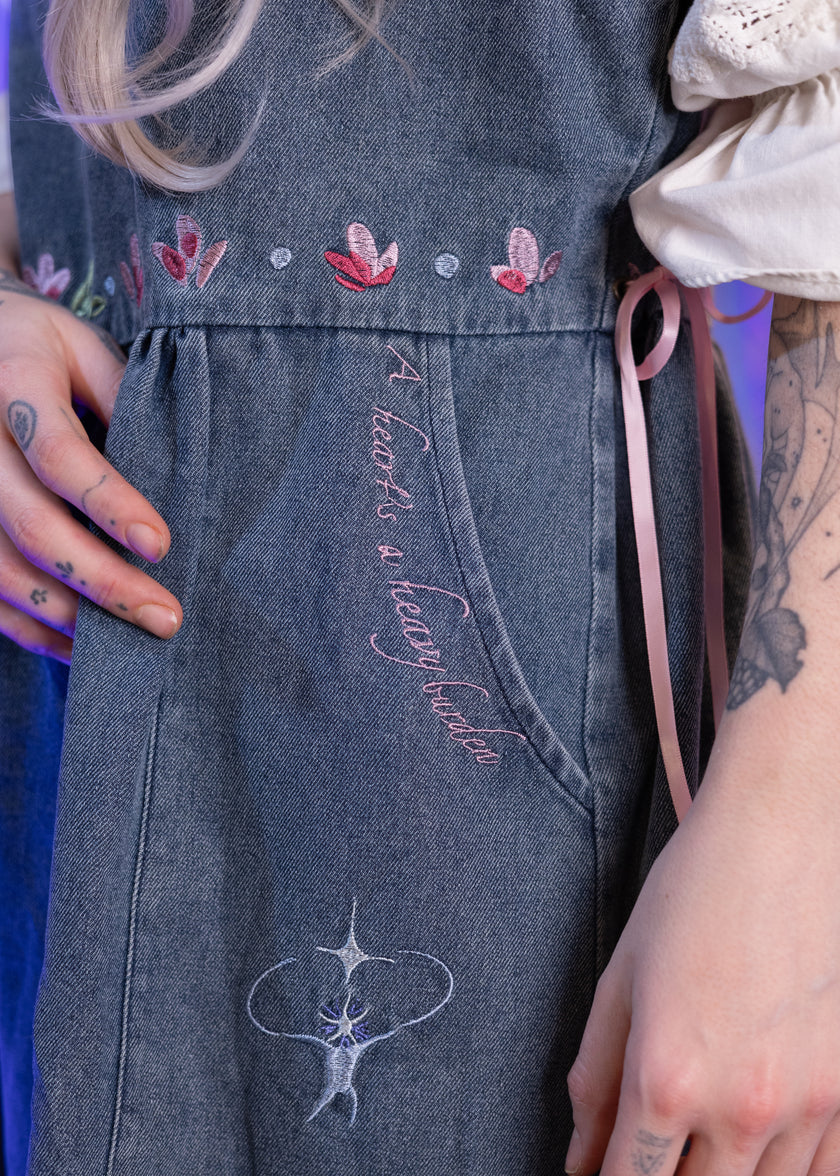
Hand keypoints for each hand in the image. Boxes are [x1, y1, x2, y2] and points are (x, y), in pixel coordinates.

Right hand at [0, 268, 182, 663]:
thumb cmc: (41, 348)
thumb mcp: (84, 348)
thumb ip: (125, 398)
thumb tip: (180, 473)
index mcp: (15, 381)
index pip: (57, 454)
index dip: (110, 504)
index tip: (162, 546)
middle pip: (30, 525)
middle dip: (103, 581)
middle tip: (167, 618)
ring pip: (0, 569)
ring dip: (69, 615)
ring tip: (135, 642)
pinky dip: (31, 627)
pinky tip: (82, 646)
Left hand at [566, 737, 839, 1175]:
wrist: (784, 834)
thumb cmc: (695, 893)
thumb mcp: (622, 978)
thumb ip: (595, 1081)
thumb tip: (579, 1160)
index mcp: (666, 1077)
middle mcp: (742, 1107)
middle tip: (652, 1150)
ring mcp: (810, 1105)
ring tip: (699, 1141)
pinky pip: (822, 1175)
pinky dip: (784, 1172)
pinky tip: (756, 1145)